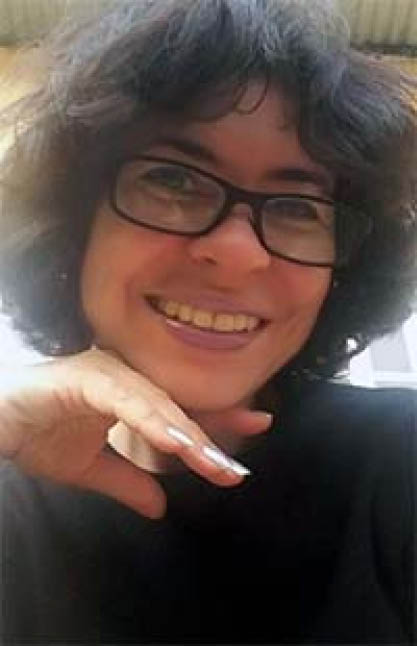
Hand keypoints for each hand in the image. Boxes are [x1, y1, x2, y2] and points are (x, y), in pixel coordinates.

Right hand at [0, 348, 270, 517]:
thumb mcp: (90, 468)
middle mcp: (126, 378)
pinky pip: (125, 398)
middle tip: (240, 462)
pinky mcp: (85, 377)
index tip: (255, 431)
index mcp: (131, 395)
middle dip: (215, 430)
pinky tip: (174, 439)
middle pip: (179, 404)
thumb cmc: (38, 432)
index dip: (217, 424)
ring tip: (213, 463)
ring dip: (186, 434)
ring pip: (157, 403)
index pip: (181, 411)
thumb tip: (160, 506)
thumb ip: (128, 481)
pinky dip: (150, 417)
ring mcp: (108, 374)